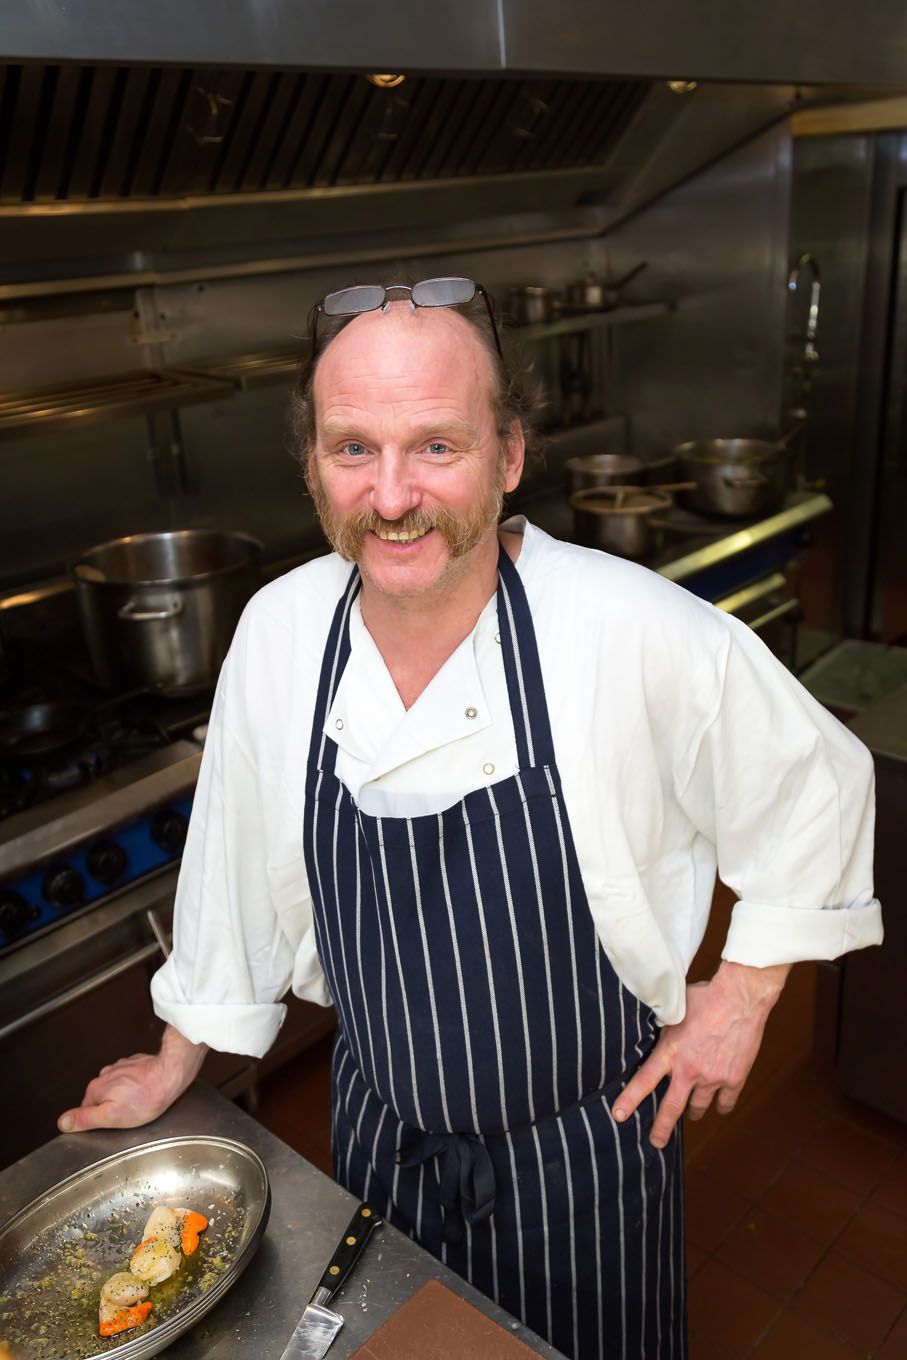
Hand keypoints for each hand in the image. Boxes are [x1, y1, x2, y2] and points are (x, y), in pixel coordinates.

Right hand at [57, 1026, 206, 1132]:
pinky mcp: (136, 1064)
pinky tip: (145, 1092)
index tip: (111, 1124)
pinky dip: (135, 1086)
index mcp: (96, 1089)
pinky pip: (130, 1079)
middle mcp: (106, 1075)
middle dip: (112, 1107)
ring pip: (116, 1088)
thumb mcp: (111, 1117)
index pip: (86, 1110)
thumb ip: (85, 1119)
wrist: (171, 1074)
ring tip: (138, 1104)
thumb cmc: (145, 1099)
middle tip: (128, 1116)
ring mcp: (121, 1067)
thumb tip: (62, 1122)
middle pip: (101, 1098)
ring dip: (124, 1096)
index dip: (98, 1120)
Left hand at [612, 961, 790, 1147]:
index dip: (629, 1100)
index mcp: (671, 1051)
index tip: (618, 1115)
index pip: (643, 1081)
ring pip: (698, 1107)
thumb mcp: (674, 1011)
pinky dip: (720, 1106)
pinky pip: (725, 1103)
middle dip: (661, 1128)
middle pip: (671, 1107)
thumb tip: (653, 1035)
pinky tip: (718, 1105)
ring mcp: (713, 1077)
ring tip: (689, 1114)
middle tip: (655, 1142)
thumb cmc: (706, 996)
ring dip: (692, 1112)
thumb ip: (665, 1029)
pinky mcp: (734, 1078)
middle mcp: (690, 1069)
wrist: (741, 998)